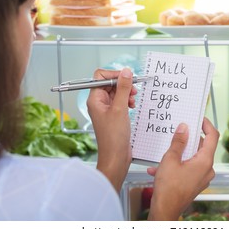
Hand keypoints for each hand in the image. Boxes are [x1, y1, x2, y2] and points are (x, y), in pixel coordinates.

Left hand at [87, 68, 136, 191]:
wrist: (116, 156)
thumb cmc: (113, 137)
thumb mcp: (120, 109)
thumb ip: (123, 88)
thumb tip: (126, 72)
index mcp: (95, 99)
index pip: (100, 76)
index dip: (114, 74)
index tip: (127, 78)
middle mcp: (98, 103)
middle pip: (109, 83)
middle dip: (122, 84)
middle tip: (133, 89)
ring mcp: (106, 109)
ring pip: (116, 92)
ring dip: (126, 93)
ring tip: (133, 99)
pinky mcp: (113, 115)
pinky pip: (120, 101)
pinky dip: (127, 101)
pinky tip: (132, 106)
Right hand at [147, 118, 218, 219]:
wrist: (165, 210)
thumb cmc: (169, 187)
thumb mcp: (170, 159)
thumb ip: (178, 142)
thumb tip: (184, 127)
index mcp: (205, 161)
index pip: (213, 136)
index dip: (207, 125)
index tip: (199, 118)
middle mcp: (207, 169)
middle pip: (202, 147)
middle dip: (189, 140)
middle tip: (178, 133)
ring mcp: (202, 178)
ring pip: (193, 158)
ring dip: (179, 154)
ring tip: (163, 154)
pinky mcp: (195, 184)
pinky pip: (188, 169)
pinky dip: (176, 166)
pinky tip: (158, 169)